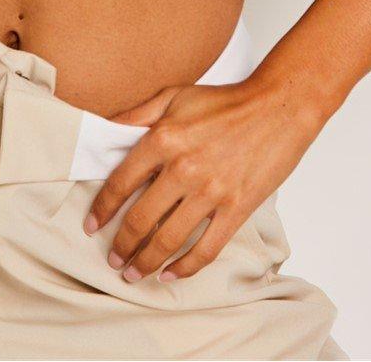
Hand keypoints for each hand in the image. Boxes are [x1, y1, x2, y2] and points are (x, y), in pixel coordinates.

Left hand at [80, 74, 326, 281]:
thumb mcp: (174, 96)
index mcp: (163, 138)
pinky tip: (171, 274)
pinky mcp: (236, 208)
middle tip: (112, 258)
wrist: (278, 107)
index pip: (120, 183)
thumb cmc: (226, 101)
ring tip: (133, 273)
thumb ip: (136, 115)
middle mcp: (183, 167)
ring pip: (168, 239)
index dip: (102, 209)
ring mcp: (211, 192)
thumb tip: (103, 132)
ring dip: (146, 262)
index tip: (92, 225)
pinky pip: (206, 248)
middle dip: (121, 245)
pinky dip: (185, 267)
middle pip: (141, 219)